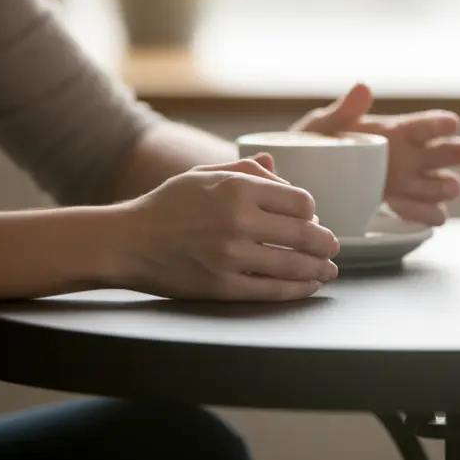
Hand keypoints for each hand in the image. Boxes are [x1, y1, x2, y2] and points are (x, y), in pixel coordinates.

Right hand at [115, 155, 339, 300]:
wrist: (125, 242)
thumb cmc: (168, 204)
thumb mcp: (205, 173)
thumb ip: (247, 169)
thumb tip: (280, 168)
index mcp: (238, 189)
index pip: (301, 201)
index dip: (312, 211)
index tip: (311, 218)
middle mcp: (238, 221)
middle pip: (306, 235)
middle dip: (327, 244)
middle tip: (334, 248)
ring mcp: (231, 257)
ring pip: (295, 266)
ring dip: (320, 270)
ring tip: (328, 271)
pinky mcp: (222, 287)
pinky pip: (272, 291)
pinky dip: (298, 290)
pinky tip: (307, 287)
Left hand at [291, 84, 459, 225]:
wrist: (304, 182)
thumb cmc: (315, 147)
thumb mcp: (322, 126)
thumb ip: (344, 110)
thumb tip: (363, 88)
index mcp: (397, 132)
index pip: (428, 125)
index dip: (442, 124)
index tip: (451, 124)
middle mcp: (412, 157)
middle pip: (449, 154)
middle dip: (459, 152)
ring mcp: (411, 185)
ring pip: (446, 186)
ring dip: (444, 186)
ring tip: (433, 187)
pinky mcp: (406, 210)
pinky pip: (431, 215)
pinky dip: (426, 212)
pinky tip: (406, 209)